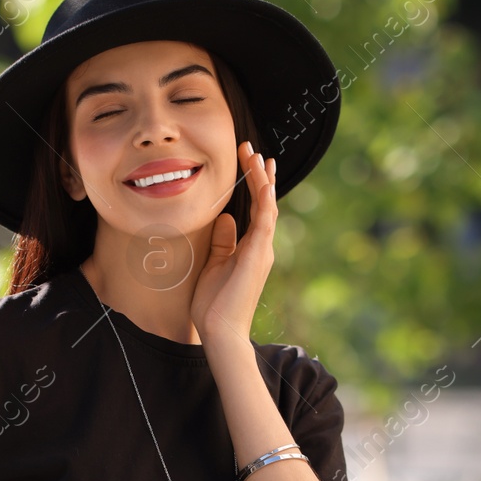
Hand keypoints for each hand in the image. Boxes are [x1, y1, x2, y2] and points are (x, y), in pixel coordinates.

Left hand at [190, 140, 277, 344]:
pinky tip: (263, 181)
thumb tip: (225, 218)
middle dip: (260, 175)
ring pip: (266, 207)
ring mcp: (262, 250)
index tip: (250, 161)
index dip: (253, 184)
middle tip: (254, 150)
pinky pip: (264, 221)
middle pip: (264, 203)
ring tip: (257, 156)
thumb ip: (222, 242)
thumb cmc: (214, 304)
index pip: (254, 209)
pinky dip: (264, 199)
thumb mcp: (215, 264)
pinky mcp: (258, 255)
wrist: (220, 331)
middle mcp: (261, 246)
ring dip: (262, 180)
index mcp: (251, 248)